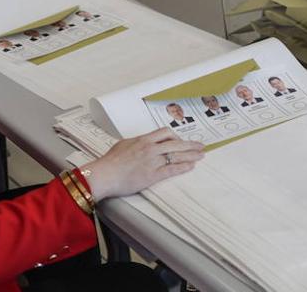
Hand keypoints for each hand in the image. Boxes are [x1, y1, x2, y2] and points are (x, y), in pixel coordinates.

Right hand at [82, 127, 204, 200]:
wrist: (105, 174)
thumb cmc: (111, 161)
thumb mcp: (124, 144)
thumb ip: (136, 143)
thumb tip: (141, 143)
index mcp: (143, 139)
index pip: (165, 132)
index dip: (176, 136)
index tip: (182, 140)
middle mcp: (150, 148)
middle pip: (176, 143)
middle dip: (190, 144)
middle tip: (201, 146)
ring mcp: (153, 161)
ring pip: (177, 155)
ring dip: (191, 155)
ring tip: (201, 155)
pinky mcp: (153, 175)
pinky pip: (172, 169)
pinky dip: (183, 167)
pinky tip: (191, 166)